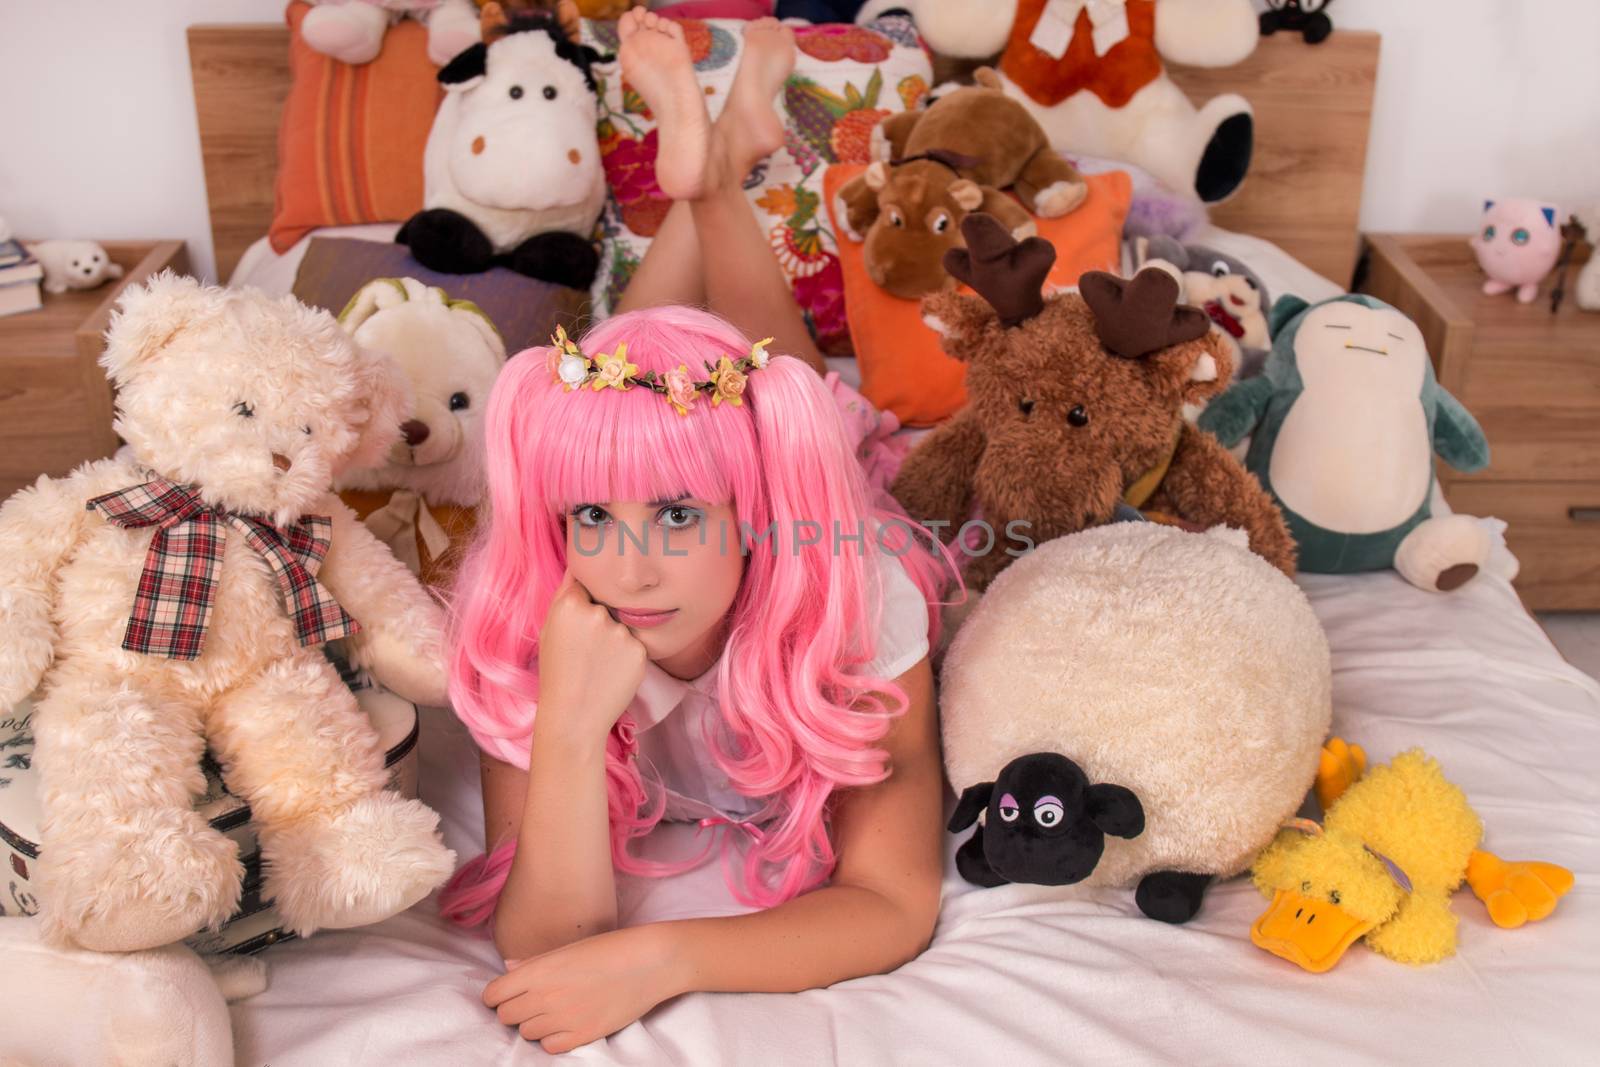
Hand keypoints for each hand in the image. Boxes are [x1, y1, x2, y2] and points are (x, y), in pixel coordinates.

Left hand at [484, 924, 681, 1052]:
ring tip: (554, 1010)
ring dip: (534, 1023)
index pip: (494, 994)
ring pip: (526, 1033)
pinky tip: (566, 1023)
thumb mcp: (569, 948)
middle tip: (532, 1001)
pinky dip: (553, 1038)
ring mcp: (564, 1018)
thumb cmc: (611, 948)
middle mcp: (546, 996)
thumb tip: (509, 969)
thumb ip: (534, 962)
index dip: (496, 995)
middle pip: (506, 1016)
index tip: (506, 994)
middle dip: (514, 1009)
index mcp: (539, 970)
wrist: (650, 962)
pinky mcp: (583, 1035)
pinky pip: (550, 1047)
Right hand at [536, 570, 647, 741]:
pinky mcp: (639, 651)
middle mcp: (598, 614)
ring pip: (622, 626)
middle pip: (607, 605)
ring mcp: (621, 633)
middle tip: (587, 652)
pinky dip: (627, 656)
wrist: (573, 718)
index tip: (580, 625)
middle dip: (600, 622)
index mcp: (570, 605)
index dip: (583, 603)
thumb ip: (565, 596)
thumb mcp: (549, 631)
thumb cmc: (556, 674)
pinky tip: (611, 674)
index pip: (586, 585)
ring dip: (615, 640)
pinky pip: (635, 645)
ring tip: (598, 666)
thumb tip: (579, 566)